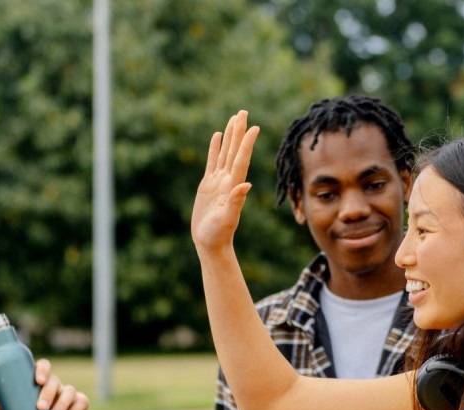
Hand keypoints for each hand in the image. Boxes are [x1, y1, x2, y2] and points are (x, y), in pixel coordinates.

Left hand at [0, 358, 88, 409]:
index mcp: (40, 383)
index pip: (43, 367)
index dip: (42, 369)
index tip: (37, 380)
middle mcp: (55, 386)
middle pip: (55, 381)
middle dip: (48, 393)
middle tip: (40, 408)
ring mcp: (69, 395)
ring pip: (69, 391)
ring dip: (62, 403)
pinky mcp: (80, 405)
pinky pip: (82, 402)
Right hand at [191, 110, 259, 255]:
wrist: (210, 243)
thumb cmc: (218, 235)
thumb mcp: (227, 219)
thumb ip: (236, 201)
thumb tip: (246, 184)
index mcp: (233, 186)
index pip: (241, 159)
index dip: (247, 143)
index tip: (254, 127)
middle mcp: (228, 180)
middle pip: (234, 150)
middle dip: (239, 131)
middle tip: (243, 111)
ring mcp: (218, 181)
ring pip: (225, 152)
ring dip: (230, 135)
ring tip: (234, 118)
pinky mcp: (208, 185)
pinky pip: (212, 161)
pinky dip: (215, 148)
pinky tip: (217, 135)